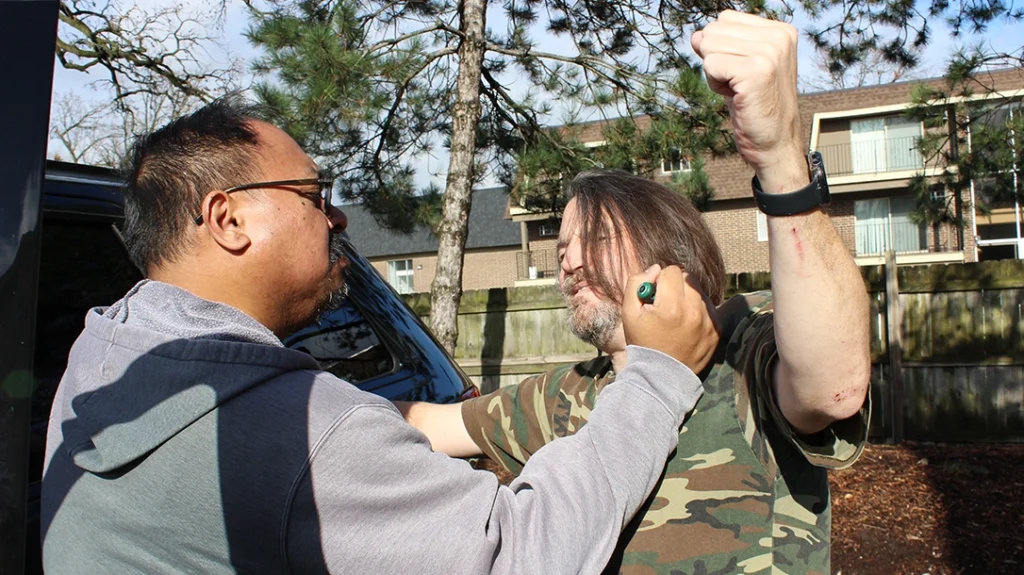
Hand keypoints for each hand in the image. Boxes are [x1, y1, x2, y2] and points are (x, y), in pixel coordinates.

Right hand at [621, 265, 719, 373]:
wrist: (661, 377)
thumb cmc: (642, 343)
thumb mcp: (629, 313)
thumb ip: (636, 283)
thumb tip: (655, 269)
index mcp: (671, 307)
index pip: (671, 271)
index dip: (660, 280)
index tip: (655, 296)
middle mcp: (694, 312)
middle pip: (688, 277)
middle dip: (675, 285)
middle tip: (665, 304)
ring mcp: (708, 321)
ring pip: (699, 291)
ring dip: (688, 297)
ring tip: (676, 316)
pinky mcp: (717, 330)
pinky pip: (709, 307)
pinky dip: (698, 310)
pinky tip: (687, 325)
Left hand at [691, 11, 808, 191]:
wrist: (775, 144)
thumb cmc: (756, 108)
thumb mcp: (738, 69)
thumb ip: (720, 46)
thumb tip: (696, 35)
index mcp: (780, 31)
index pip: (725, 19)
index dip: (721, 49)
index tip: (742, 73)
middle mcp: (779, 37)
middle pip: (714, 30)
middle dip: (715, 61)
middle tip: (739, 85)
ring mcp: (770, 53)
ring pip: (709, 46)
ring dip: (715, 74)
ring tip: (739, 91)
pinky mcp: (757, 71)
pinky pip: (710, 65)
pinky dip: (715, 84)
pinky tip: (736, 97)